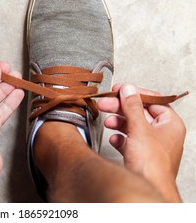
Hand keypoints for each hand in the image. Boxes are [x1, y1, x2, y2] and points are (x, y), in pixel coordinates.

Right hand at [97, 83, 185, 201]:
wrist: (147, 188)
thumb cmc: (152, 165)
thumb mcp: (140, 128)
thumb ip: (132, 107)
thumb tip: (128, 89)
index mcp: (170, 124)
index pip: (153, 101)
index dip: (135, 94)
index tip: (120, 90)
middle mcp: (163, 134)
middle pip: (139, 113)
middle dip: (121, 108)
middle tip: (106, 103)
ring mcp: (152, 145)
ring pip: (132, 127)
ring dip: (118, 123)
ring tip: (108, 121)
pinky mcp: (141, 156)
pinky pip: (129, 141)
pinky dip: (120, 138)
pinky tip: (114, 139)